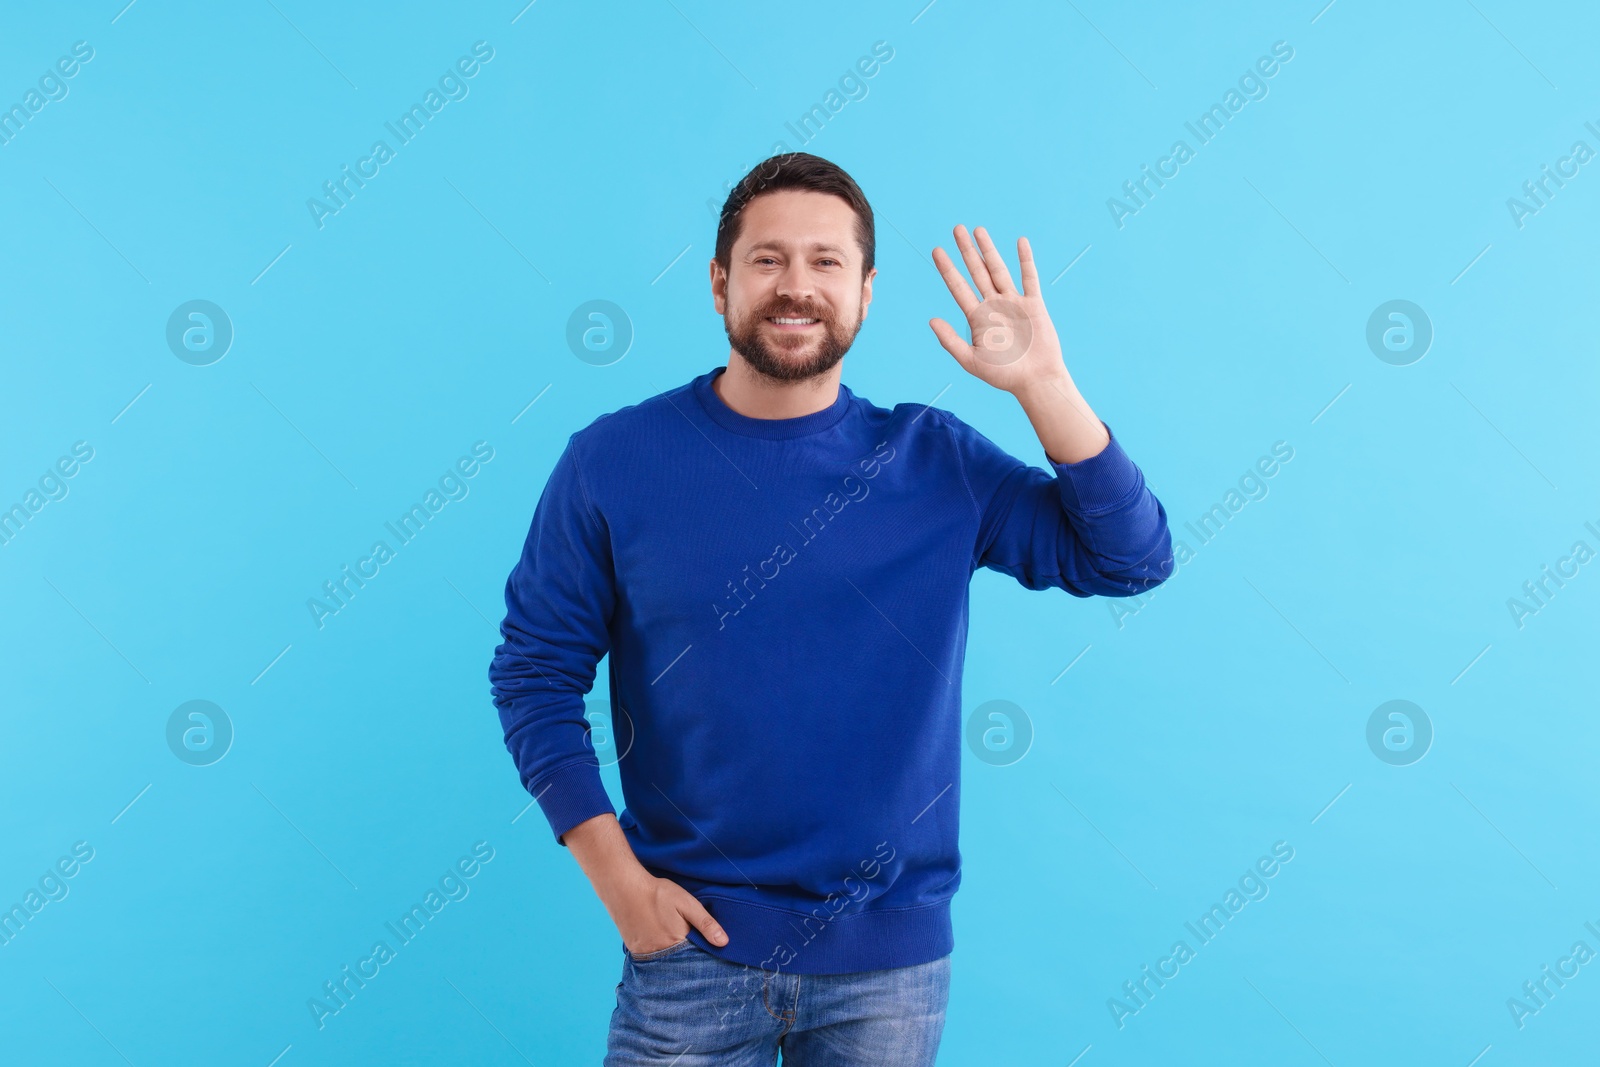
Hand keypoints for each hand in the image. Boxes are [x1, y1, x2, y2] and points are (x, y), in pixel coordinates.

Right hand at [604, 868, 728, 954]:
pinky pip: (651, 960)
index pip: (696, 959)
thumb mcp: (687, 904)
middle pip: (680, 964)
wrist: (624, 888)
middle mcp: (661, 954)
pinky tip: (660, 944)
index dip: (702, 955)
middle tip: (689, 947)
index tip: (708, 952)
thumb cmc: (658, 894)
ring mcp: (646, 954)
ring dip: (672, 959)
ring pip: (665, 963)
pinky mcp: (635, 951)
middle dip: (687, 960)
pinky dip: (657, 955)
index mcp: (678, 943)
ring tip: (674, 945)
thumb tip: (724, 942)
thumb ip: (705, 923)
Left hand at [929, 225, 1069, 395]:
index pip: (958, 287)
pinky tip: (1020, 242)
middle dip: (966, 250)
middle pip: (976, 272)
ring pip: (998, 270)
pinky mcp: (1033, 304)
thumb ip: (951, 341)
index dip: (947, 269)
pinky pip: (1028, 277)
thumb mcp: (971, 361)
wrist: (1035, 380)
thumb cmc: (1004, 375)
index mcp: (977, 318)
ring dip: (988, 250)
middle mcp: (993, 306)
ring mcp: (1013, 303)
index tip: (937, 250)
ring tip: (978, 230)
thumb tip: (931, 321)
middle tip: (956, 229)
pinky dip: (1025, 260)